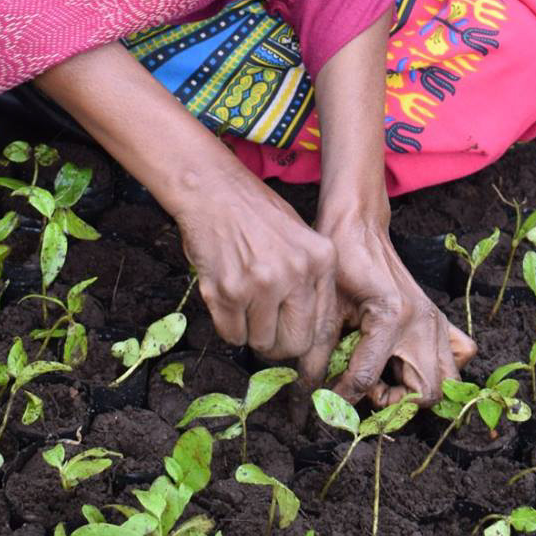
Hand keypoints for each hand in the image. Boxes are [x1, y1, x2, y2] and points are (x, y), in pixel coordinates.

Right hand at [176, 168, 338, 364]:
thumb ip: (311, 283)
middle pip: (294, 344)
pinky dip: (227, 326)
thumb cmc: (255, 214)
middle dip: (277, 344)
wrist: (213, 190)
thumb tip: (310, 338)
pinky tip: (226, 297)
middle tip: (263, 330)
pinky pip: (231, 335)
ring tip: (243, 302)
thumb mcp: (301, 240)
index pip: (322, 327)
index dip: (303, 340)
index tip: (290, 341)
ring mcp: (262, 283)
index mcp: (322, 260)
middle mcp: (296, 273)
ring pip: (260, 342)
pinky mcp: (228, 291)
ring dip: (249, 331)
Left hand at [312, 212, 475, 407]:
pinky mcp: (439, 317)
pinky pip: (460, 353)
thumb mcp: (325, 310)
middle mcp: (422, 322)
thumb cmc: (339, 264)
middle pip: (426, 393)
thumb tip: (311, 396)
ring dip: (417, 389)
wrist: (359, 228)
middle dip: (395, 402)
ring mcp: (436, 320)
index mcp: (390, 318)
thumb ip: (320, 355)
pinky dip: (440, 367)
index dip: (342, 398)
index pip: (367, 380)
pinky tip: (410, 362)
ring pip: (446, 381)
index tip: (327, 402)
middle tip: (368, 388)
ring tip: (388, 376)